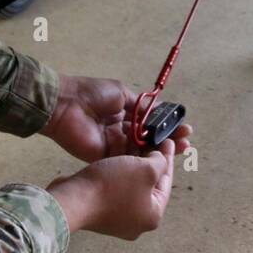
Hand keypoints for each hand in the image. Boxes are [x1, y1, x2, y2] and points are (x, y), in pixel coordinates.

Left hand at [44, 75, 191, 161]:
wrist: (66, 104)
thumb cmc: (92, 94)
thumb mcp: (121, 93)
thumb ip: (139, 106)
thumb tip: (156, 113)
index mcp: (124, 113)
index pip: (149, 123)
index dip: (166, 126)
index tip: (183, 126)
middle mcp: (121, 130)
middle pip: (149, 139)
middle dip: (169, 139)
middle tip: (187, 140)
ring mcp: (114, 145)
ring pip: (142, 151)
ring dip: (161, 150)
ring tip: (182, 147)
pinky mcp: (106, 156)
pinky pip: (128, 159)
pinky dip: (144, 159)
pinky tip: (160, 156)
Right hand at [47, 141, 175, 239]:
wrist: (73, 199)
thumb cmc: (113, 186)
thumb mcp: (145, 169)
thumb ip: (160, 163)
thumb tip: (160, 159)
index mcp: (153, 216)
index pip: (166, 182)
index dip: (168, 158)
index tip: (168, 140)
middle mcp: (137, 222)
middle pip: (149, 185)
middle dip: (150, 162)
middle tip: (152, 141)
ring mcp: (117, 219)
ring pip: (131, 186)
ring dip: (133, 166)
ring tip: (134, 145)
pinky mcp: (100, 212)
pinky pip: (115, 189)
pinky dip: (118, 174)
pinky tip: (116, 158)